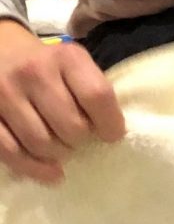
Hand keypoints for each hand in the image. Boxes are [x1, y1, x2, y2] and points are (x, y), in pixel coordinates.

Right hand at [0, 18, 124, 183]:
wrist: (1, 51)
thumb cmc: (48, 64)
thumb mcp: (74, 63)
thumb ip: (91, 90)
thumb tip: (109, 135)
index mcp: (66, 57)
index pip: (97, 96)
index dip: (110, 123)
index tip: (112, 135)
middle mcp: (34, 72)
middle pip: (71, 126)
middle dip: (81, 141)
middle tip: (80, 140)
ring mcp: (6, 93)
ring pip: (41, 144)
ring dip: (58, 155)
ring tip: (62, 149)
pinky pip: (11, 153)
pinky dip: (34, 168)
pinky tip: (49, 172)